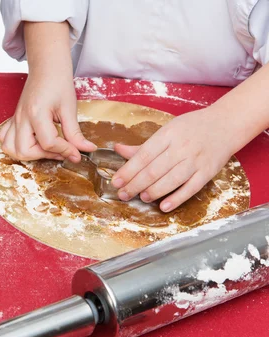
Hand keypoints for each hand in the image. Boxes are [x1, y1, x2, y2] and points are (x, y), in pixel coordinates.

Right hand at [0, 71, 96, 161]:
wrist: (47, 66)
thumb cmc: (58, 82)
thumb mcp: (69, 108)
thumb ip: (75, 133)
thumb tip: (85, 149)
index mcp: (36, 113)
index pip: (48, 143)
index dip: (65, 151)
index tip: (77, 154)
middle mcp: (21, 118)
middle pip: (24, 151)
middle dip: (44, 155)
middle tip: (60, 150)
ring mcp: (15, 119)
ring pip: (10, 148)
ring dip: (27, 154)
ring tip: (45, 148)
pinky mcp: (13, 119)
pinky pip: (5, 139)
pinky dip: (15, 146)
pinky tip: (32, 142)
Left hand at [111, 107, 233, 211]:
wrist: (226, 124)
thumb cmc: (191, 128)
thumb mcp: (166, 130)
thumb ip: (143, 146)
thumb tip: (117, 149)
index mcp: (168, 135)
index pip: (143, 156)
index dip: (128, 171)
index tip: (116, 181)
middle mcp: (181, 148)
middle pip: (154, 170)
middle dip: (135, 185)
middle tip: (123, 194)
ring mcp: (195, 161)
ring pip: (171, 180)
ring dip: (153, 191)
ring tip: (141, 197)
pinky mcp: (207, 172)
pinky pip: (190, 188)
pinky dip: (177, 199)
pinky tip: (164, 206)